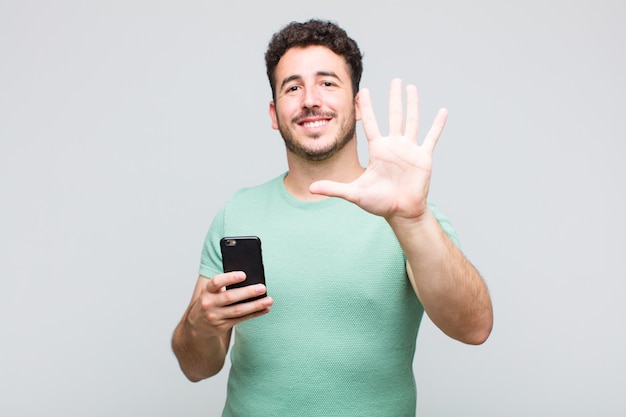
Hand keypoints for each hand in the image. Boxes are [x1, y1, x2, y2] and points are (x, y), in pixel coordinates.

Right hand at [187, 272, 272, 337]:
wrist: (197, 324)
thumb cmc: (211, 300)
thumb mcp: (212, 291)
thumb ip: (226, 285)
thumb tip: (251, 279)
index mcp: (207, 290)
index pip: (216, 282)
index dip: (230, 278)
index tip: (244, 275)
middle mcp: (209, 303)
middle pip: (230, 297)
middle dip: (248, 292)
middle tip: (263, 287)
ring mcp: (215, 316)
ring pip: (238, 310)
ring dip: (256, 305)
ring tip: (269, 300)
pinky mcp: (222, 326)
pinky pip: (241, 319)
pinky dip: (254, 314)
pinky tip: (265, 309)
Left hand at [310, 78, 447, 221]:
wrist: (401, 212)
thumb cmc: (379, 203)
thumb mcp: (354, 193)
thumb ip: (334, 188)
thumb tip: (310, 188)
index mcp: (378, 149)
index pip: (370, 123)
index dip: (366, 107)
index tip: (363, 91)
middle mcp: (394, 145)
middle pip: (394, 115)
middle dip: (394, 98)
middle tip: (395, 81)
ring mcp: (409, 149)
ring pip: (412, 120)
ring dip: (413, 104)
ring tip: (412, 88)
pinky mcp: (423, 156)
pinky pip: (432, 137)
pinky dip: (438, 124)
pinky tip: (443, 111)